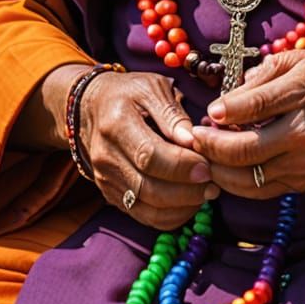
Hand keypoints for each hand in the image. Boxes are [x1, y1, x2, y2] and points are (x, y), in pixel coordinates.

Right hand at [80, 70, 218, 229]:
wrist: (91, 107)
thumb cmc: (128, 93)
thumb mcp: (151, 87)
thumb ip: (172, 114)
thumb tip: (192, 141)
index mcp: (116, 124)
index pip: (149, 156)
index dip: (181, 165)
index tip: (207, 166)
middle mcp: (106, 157)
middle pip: (148, 188)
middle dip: (186, 191)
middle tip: (213, 184)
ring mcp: (106, 179)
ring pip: (146, 208)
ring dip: (182, 206)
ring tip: (206, 193)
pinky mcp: (111, 194)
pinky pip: (143, 216)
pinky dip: (171, 215)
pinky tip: (190, 201)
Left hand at [190, 51, 304, 197]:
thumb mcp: (297, 59)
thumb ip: (259, 78)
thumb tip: (223, 103)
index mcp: (303, 94)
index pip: (254, 107)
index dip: (223, 112)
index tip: (207, 111)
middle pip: (244, 150)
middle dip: (209, 146)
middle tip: (192, 136)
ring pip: (246, 177)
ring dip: (217, 167)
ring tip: (202, 152)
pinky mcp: (304, 182)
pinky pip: (259, 189)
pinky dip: (235, 181)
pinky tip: (222, 165)